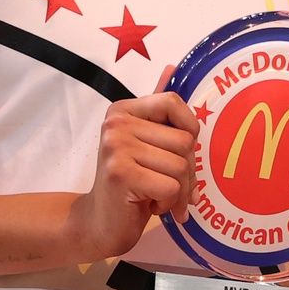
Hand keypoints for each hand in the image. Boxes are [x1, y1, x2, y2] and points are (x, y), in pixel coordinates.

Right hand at [69, 68, 199, 258]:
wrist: (99, 223)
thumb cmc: (130, 183)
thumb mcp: (145, 142)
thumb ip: (159, 110)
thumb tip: (172, 66)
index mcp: (123, 110)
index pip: (173, 102)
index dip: (189, 129)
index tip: (181, 151)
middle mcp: (116, 123)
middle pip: (184, 140)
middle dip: (187, 171)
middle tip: (169, 185)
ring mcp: (116, 146)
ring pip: (180, 166)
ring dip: (178, 190)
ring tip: (158, 196)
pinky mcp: (120, 173)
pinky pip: (171, 186)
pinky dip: (169, 203)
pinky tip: (151, 205)